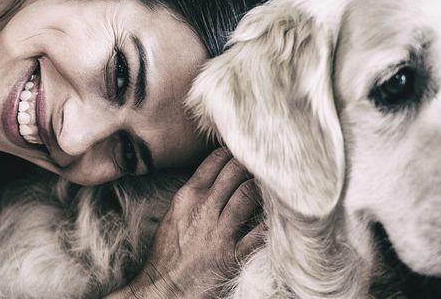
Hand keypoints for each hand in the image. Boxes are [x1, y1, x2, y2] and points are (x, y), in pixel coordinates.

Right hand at [108, 148, 263, 297]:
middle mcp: (204, 208)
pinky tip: (277, 218)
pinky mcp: (231, 254)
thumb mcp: (174, 214)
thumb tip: (213, 180)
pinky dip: (269, 224)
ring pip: (248, 194)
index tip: (244, 154)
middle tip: (262, 166)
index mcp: (187, 196)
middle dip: (251, 166)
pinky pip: (258, 234)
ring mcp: (219, 231)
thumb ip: (193, 196)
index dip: (234, 154)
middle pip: (235, 172)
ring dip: (262, 189)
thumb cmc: (167, 253)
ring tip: (271, 187)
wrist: (163, 287)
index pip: (215, 162)